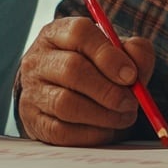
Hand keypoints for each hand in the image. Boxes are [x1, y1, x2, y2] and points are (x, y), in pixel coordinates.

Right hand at [17, 16, 156, 145]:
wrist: (66, 97)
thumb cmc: (98, 70)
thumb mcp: (118, 53)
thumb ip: (135, 53)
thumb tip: (136, 69)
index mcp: (58, 33)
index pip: (79, 33)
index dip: (108, 55)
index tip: (131, 75)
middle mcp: (38, 59)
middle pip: (72, 69)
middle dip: (108, 90)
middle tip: (131, 103)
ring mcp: (31, 90)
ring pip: (66, 104)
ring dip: (103, 115)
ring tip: (123, 117)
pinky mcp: (33, 121)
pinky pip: (62, 131)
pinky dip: (91, 134)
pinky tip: (106, 130)